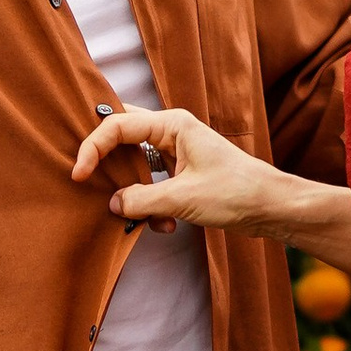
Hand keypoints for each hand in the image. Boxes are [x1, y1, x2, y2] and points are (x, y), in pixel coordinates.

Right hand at [70, 100, 287, 234]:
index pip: (117, 126)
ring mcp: (177, 152)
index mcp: (172, 124)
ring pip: (136, 164)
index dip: (92, 148)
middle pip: (122, 136)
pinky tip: (167, 225)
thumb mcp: (183, 198)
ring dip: (134, 193)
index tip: (78, 175)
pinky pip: (152, 184)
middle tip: (88, 180)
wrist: (271, 207)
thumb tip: (112, 204)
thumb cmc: (236, 192)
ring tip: (142, 216)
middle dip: (106, 161)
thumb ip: (142, 200)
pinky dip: (152, 206)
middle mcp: (172, 131)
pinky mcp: (182, 173)